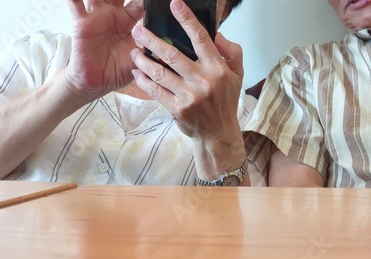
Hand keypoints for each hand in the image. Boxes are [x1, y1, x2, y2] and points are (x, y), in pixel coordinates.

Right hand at [65, 0, 143, 99]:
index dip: (149, 0)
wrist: (97, 82)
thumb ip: (150, 47)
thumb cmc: (117, 70)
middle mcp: (114, 14)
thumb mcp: (140, 59)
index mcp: (131, 21)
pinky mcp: (82, 22)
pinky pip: (75, 4)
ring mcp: (97, 15)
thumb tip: (165, 41)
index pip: (142, 2)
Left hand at [129, 0, 243, 144]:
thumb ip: (231, 51)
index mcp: (218, 68)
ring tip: (133, 52)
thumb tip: (216, 34)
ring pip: (160, 73)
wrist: (218, 134)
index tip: (174, 4)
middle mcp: (203, 81)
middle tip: (137, 29)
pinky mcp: (177, 109)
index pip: (201, 39)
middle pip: (172, 54)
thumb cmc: (225, 102)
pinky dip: (143, 81)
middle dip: (151, 40)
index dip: (187, 20)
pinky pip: (156, 91)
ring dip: (143, 60)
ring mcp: (189, 96)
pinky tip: (136, 73)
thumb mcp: (237, 75)